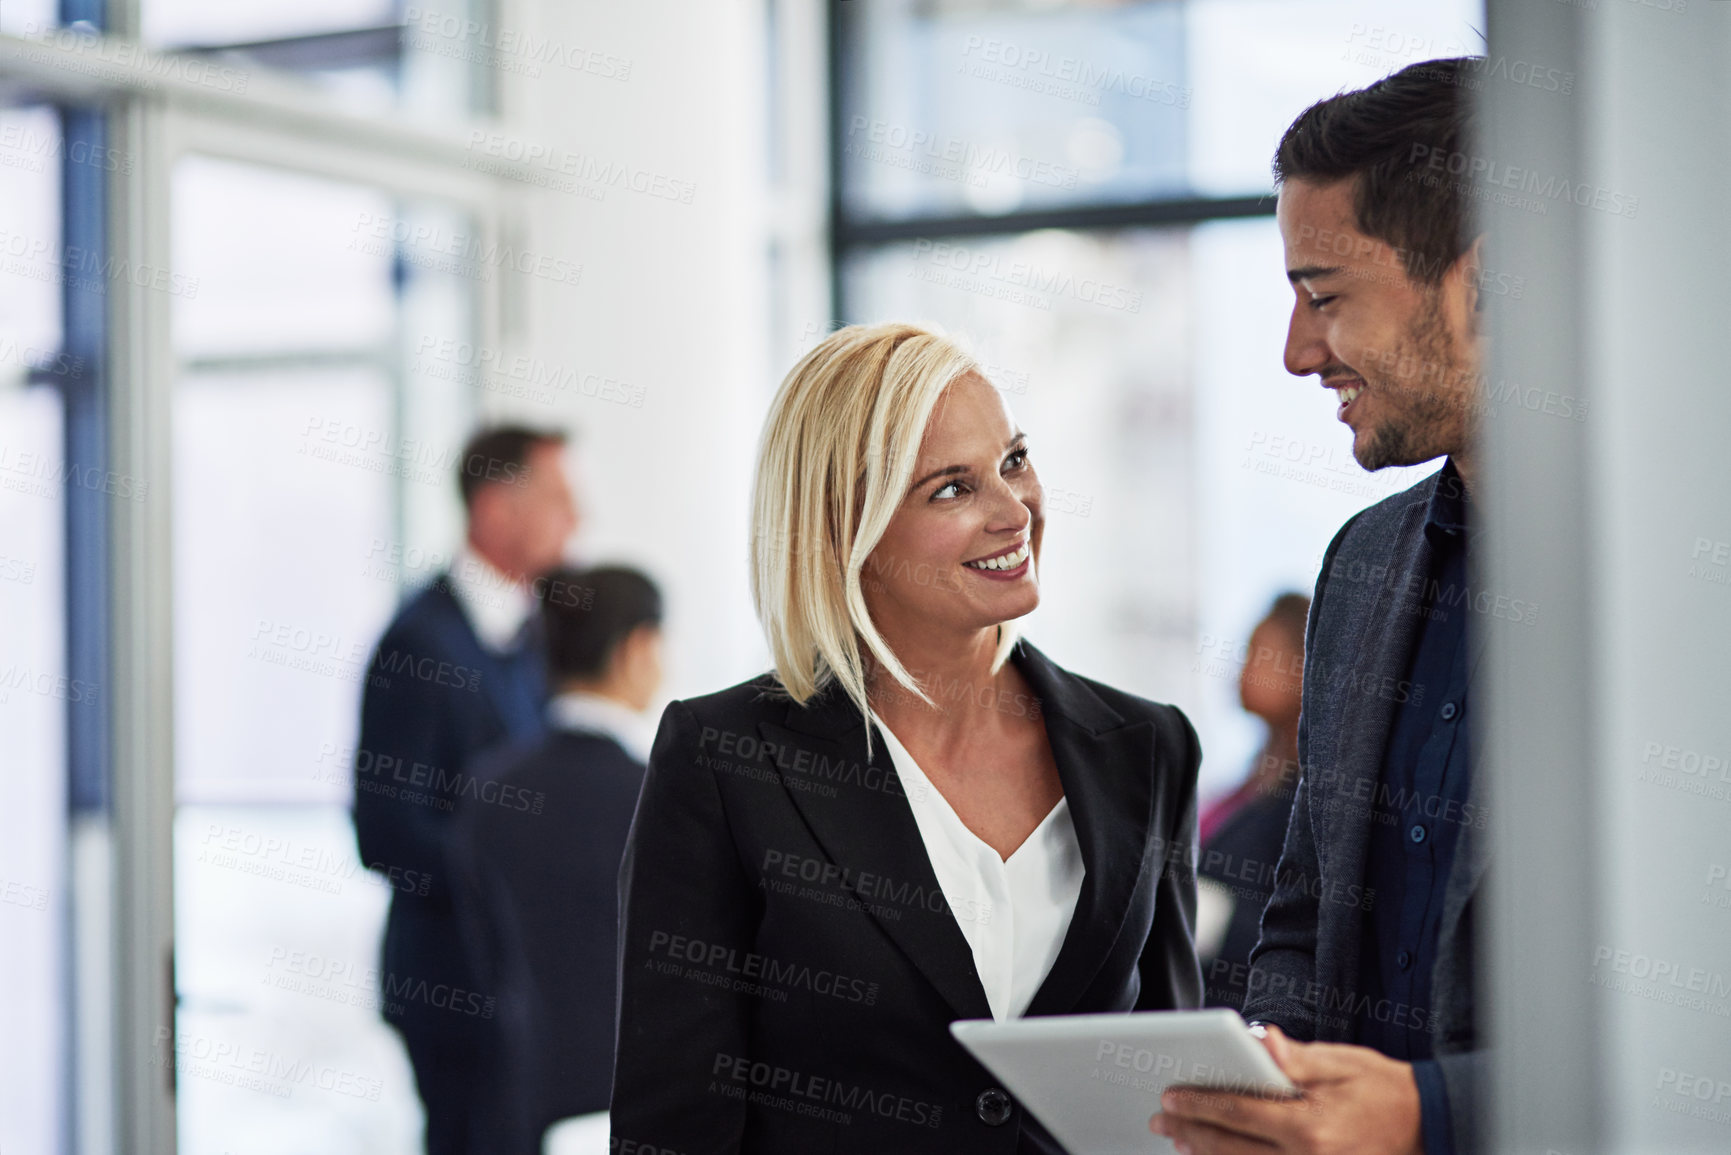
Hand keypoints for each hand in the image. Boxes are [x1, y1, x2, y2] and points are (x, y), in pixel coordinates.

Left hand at [1148, 1025, 1421, 1154]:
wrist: (1430, 1126)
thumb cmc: (1383, 1089)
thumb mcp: (1342, 1062)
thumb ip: (1296, 1058)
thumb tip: (1262, 1041)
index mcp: (1311, 1125)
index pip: (1240, 1114)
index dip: (1200, 1105)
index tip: (1170, 1096)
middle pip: (1232, 1149)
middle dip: (1191, 1132)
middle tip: (1161, 1120)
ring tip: (1179, 1142)